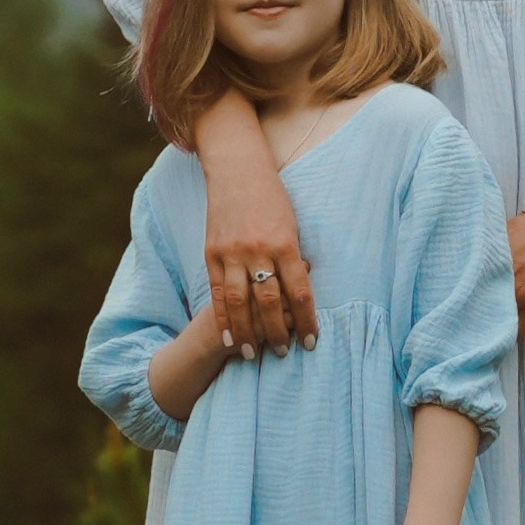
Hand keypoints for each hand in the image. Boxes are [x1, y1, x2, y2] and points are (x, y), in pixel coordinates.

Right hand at [197, 100, 316, 356]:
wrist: (237, 169)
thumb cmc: (272, 197)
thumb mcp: (291, 224)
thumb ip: (293, 258)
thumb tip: (300, 294)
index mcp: (285, 242)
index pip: (300, 291)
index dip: (307, 320)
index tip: (312, 341)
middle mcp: (258, 250)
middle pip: (270, 302)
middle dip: (279, 332)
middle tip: (285, 353)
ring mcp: (232, 252)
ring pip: (241, 303)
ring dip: (249, 333)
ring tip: (255, 354)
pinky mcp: (212, 253)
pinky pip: (218, 293)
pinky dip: (224, 319)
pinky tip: (229, 339)